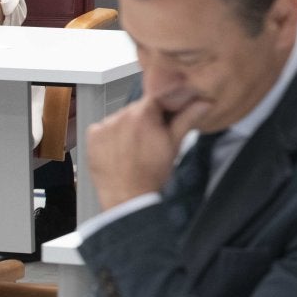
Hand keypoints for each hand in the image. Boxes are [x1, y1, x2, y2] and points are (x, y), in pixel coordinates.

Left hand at [85, 88, 211, 210]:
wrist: (128, 198)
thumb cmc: (152, 173)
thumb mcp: (174, 144)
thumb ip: (187, 119)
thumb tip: (203, 103)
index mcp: (143, 113)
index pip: (157, 97)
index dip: (164, 109)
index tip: (166, 121)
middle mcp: (121, 115)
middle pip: (138, 108)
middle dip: (146, 119)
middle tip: (151, 139)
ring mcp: (105, 125)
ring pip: (121, 118)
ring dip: (128, 126)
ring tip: (134, 148)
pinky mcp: (92, 137)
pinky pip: (103, 128)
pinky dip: (111, 135)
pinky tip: (119, 150)